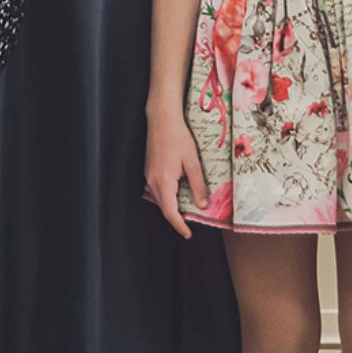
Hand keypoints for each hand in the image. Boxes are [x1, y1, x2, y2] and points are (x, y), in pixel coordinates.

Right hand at [144, 106, 206, 237]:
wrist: (162, 118)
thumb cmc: (178, 137)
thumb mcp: (192, 162)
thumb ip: (198, 185)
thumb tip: (202, 205)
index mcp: (164, 181)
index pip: (170, 212)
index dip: (179, 225)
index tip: (188, 233)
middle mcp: (153, 181)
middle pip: (164, 207)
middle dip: (176, 218)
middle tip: (189, 224)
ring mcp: (149, 175)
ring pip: (160, 199)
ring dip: (172, 207)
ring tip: (186, 210)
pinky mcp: (149, 170)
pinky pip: (158, 189)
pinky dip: (168, 196)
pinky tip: (178, 192)